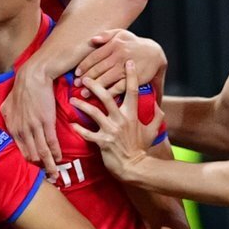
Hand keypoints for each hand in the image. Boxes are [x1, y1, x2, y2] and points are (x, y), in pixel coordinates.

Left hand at [4, 60, 61, 179]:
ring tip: (54, 175)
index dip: (26, 162)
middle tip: (45, 178)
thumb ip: (7, 116)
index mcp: (11, 128)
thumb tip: (7, 121)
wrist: (33, 78)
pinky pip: (51, 142)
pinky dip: (55, 152)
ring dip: (48, 165)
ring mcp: (34, 127)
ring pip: (42, 152)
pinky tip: (58, 160)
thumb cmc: (21, 90)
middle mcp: (21, 130)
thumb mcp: (6, 105)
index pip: (19, 151)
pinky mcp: (46, 122)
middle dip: (38, 168)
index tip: (32, 172)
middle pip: (30, 155)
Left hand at [71, 63, 163, 178]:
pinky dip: (79, 128)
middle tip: (85, 77)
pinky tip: (71, 123)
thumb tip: (157, 104)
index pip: (132, 91)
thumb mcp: (152, 130)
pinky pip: (87, 134)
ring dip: (82, 105)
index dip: (131, 76)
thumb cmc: (141, 148)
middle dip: (96, 85)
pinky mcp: (102, 142)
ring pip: (94, 113)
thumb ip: (155, 115)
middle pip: (107, 97)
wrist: (136, 167)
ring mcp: (111, 131)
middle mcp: (121, 120)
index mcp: (133, 114)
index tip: (128, 61)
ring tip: (72, 98)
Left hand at [75, 30, 165, 97]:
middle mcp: (120, 56)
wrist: (156, 54)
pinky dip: (109, 92)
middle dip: (86, 78)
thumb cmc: (134, 44)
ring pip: (106, 79)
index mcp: (115, 45)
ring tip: (84, 93)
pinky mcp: (134, 79)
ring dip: (93, 87)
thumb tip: (92, 40)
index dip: (84, 66)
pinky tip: (100, 97)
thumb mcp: (122, 34)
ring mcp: (126, 68)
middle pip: (98, 69)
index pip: (94, 56)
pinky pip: (118, 87)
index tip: (76, 73)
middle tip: (77, 85)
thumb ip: (106, 35)